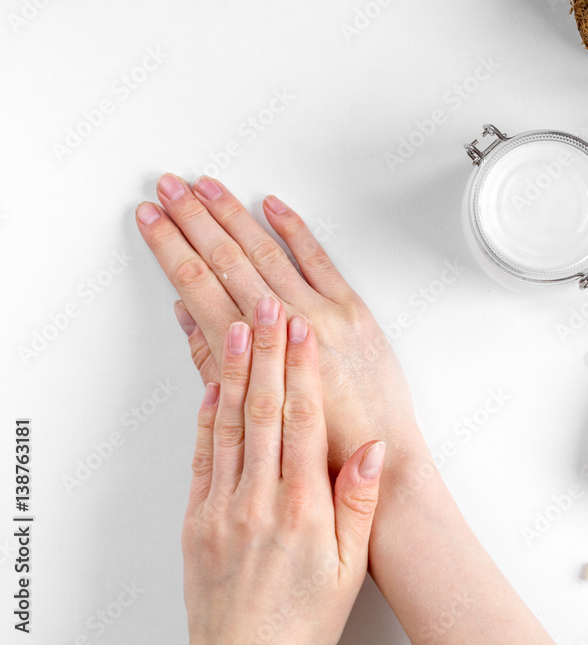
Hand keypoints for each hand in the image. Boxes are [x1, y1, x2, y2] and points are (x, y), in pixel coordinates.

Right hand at [136, 174, 425, 470]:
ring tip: (206, 186)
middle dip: (193, 219)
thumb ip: (215, 360)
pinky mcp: (354, 311)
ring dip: (233, 215)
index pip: (198, 285)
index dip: (170, 248)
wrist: (380, 458)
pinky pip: (319, 259)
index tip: (151, 219)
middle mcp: (284, 327)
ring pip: (267, 252)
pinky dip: (294, 229)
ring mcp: (321, 314)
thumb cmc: (315, 448)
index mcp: (253, 355)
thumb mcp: (250, 412)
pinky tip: (272, 205)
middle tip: (167, 187)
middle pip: (227, 259)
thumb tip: (187, 312)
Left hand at [182, 295, 384, 644]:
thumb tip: (371, 449)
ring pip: (229, 423)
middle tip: (266, 306)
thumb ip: (359, 502)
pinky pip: (202, 455)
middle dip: (266, 350)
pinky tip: (213, 386)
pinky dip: (207, 415)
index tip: (300, 330)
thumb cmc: (302, 618)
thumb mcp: (350, 565)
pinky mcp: (196, 518)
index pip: (302, 420)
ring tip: (237, 327)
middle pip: (264, 410)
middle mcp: (258, 500)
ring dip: (234, 371)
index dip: (301, 369)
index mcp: (302, 508)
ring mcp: (221, 507)